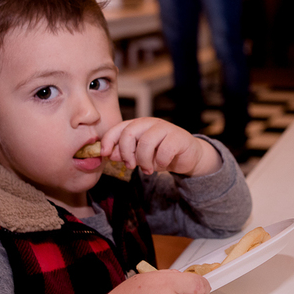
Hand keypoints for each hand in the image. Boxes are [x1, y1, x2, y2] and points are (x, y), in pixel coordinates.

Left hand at [100, 117, 220, 176]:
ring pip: (146, 142)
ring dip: (144, 160)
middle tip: (131, 166)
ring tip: (147, 169)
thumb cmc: (162, 154)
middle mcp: (150, 123)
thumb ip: (126, 153)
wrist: (188, 156)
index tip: (104, 154)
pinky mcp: (178, 137)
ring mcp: (165, 128)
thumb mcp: (140, 155)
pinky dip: (160, 162)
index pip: (118, 128)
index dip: (108, 140)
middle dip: (126, 153)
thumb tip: (110, 154)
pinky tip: (162, 165)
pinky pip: (164, 151)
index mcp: (138, 125)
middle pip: (129, 133)